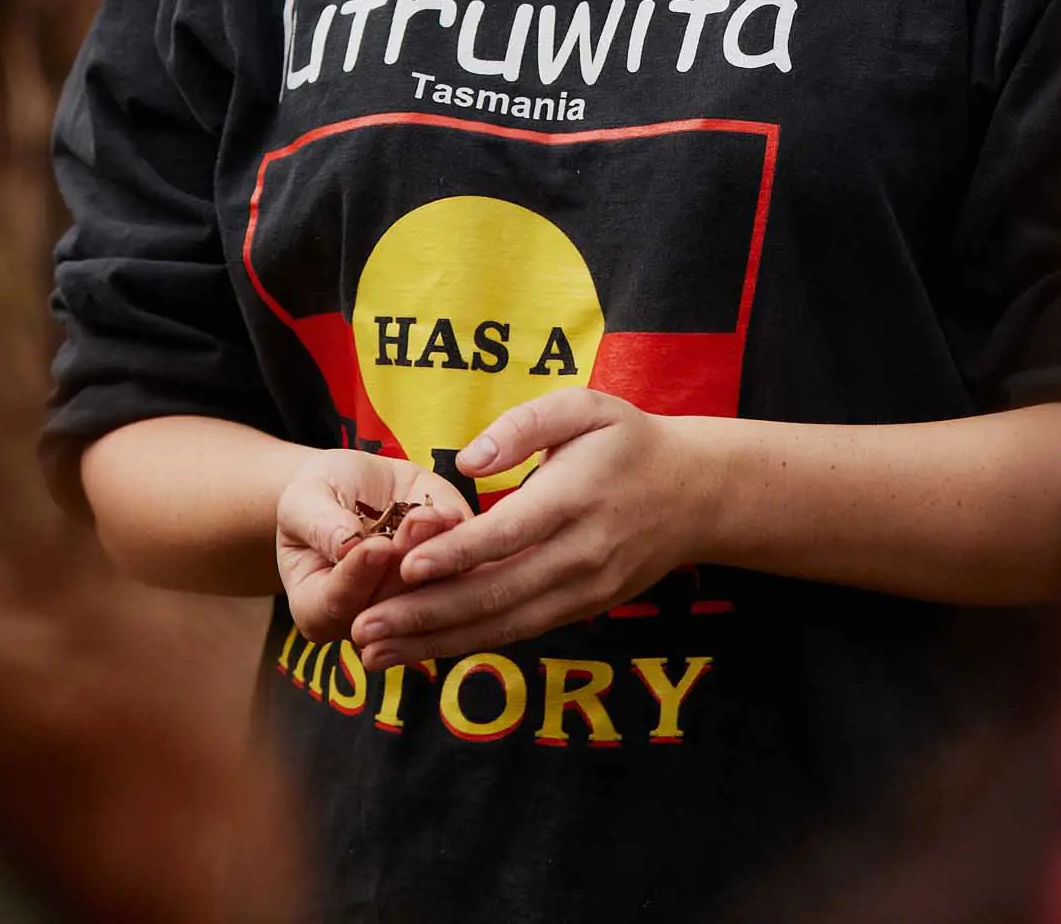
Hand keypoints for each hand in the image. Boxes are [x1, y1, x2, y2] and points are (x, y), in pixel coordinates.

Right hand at [275, 449, 467, 641]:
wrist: (355, 485)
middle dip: (404, 563)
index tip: (375, 547)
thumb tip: (344, 544)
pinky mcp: (444, 574)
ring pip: (426, 589)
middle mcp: (365, 615)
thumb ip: (318, 523)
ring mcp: (408, 599)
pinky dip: (455, 540)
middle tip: (416, 523)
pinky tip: (451, 513)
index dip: (356, 576)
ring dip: (434, 552)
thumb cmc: (317, 497)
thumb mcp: (304, 501)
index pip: (335, 604)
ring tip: (433, 515)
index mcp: (316, 608)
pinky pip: (455, 568)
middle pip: (388, 603)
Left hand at [349, 390, 715, 668]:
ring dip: (437, 643)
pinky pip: (520, 631)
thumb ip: (522, 426)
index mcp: (575, 498)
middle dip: (425, 614)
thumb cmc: (629, 441)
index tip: (404, 567)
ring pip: (504, 624)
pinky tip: (423, 650)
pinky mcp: (582, 609)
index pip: (507, 534)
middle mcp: (580, 554)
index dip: (454, 554)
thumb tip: (467, 462)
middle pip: (496, 592)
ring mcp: (583, 590)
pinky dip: (470, 644)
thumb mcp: (584, 407)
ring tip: (376, 653)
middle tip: (364, 628)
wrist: (697, 494)